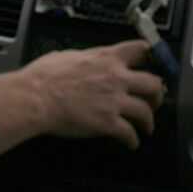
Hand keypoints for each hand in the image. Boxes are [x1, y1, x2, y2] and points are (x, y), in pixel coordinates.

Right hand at [0, 40, 165, 155]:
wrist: (34, 98)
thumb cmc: (43, 77)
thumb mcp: (68, 55)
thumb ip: (84, 57)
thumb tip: (82, 59)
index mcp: (106, 58)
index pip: (141, 49)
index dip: (152, 56)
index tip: (153, 63)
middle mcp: (116, 77)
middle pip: (153, 83)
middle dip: (158, 94)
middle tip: (155, 100)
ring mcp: (114, 101)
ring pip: (146, 111)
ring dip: (148, 120)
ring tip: (147, 126)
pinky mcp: (108, 123)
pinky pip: (129, 133)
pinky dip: (132, 140)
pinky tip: (131, 142)